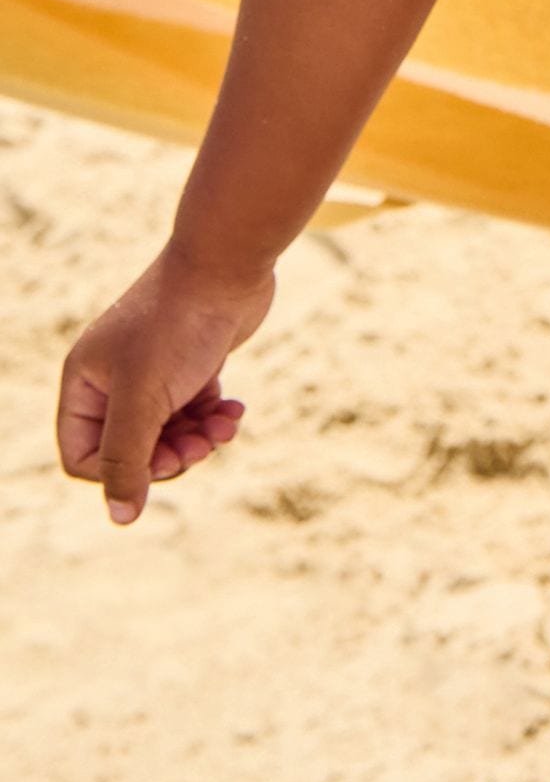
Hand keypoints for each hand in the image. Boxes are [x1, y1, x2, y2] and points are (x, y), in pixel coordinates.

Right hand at [56, 244, 276, 524]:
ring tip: (223, 428)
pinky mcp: (191, 363)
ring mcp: (153, 370)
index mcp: (85, 382)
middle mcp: (114, 378)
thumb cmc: (177, 326)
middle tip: (200, 447)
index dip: (120, 473)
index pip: (84, 457)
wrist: (228, 263)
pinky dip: (214, 418)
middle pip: (132, 451)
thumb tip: (122, 518)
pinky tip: (234, 410)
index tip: (160, 461)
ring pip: (167, 434)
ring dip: (197, 440)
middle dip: (168, 456)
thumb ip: (127, 460)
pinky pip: (195, 411)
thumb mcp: (143, 399)